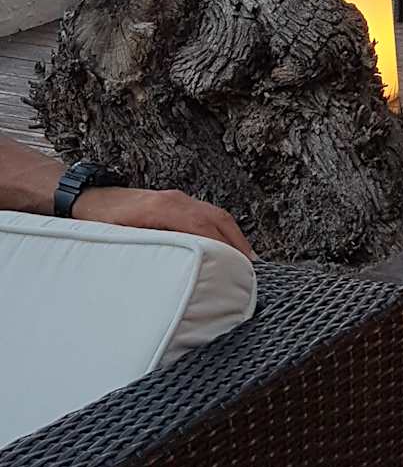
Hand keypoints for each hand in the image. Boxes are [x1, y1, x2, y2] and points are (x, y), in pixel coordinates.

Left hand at [73, 186, 254, 259]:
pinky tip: (224, 243)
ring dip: (232, 234)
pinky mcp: (176, 201)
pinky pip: (206, 212)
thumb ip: (147, 248)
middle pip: (217, 217)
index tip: (236, 264)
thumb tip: (171, 268)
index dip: (222, 246)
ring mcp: (177, 198)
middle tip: (249, 266)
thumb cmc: (100, 221)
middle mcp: (176, 200)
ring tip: (243, 258)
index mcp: (163, 208)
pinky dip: (221, 227)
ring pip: (214, 213)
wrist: (88, 198)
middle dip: (237, 241)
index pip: (202, 226)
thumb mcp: (120, 238)